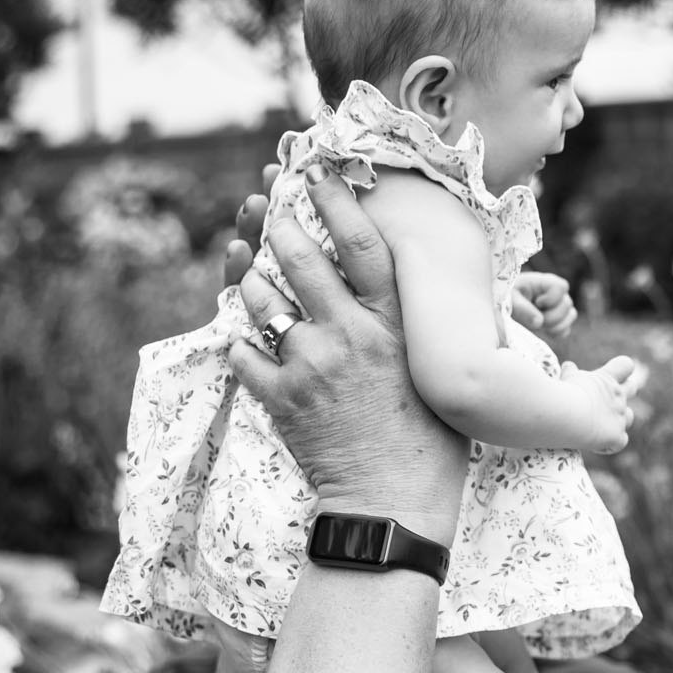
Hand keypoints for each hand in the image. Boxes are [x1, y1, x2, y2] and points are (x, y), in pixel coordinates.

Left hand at [228, 165, 468, 539]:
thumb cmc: (429, 438)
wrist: (394, 500)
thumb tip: (401, 286)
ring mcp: (312, 364)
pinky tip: (247, 342)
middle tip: (270, 212)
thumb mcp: (431, 367)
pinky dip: (242, 345)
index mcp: (394, 324)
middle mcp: (351, 334)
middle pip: (301, 257)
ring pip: (261, 299)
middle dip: (278, 226)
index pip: (362, 243)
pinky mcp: (281, 397)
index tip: (317, 172)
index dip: (336, 200)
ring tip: (252, 272)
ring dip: (251, 281)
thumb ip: (411, 324)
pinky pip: (243, 353)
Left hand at [510, 272, 576, 338]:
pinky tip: (543, 331)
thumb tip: (539, 322)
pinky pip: (566, 330)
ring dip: (554, 325)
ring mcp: (560, 307)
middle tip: (533, 317)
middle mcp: (556, 293)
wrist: (504, 308)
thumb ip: (522, 309)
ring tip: (538, 325)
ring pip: (571, 316)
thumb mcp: (510, 299)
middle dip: (550, 316)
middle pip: (567, 304)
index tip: (536, 303)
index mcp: (545, 282)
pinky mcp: (559, 322)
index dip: (551, 299)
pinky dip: (555, 333)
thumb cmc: (507, 298)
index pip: (561, 286)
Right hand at [560, 355, 637, 454]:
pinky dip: (609, 444)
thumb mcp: (566, 379)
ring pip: (629, 417)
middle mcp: (617, 395)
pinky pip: (620, 442)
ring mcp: (619, 416)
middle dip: (622, 392)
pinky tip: (592, 444)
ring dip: (618, 420)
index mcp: (606, 378)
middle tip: (601, 401)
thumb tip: (569, 365)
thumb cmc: (561, 393)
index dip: (621, 370)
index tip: (608, 376)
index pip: (625, 365)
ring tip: (597, 426)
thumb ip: (571, 373)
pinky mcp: (616, 436)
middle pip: (632, 387)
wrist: (563, 413)